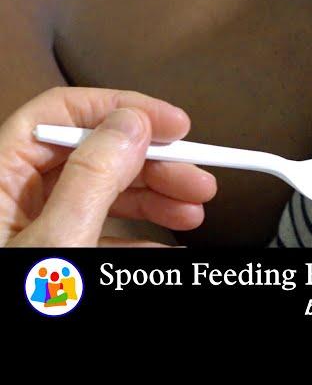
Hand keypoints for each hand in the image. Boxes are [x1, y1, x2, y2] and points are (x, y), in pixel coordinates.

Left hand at [1, 87, 216, 246]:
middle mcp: (15, 193)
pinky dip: (139, 235)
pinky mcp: (55, 251)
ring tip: (192, 212)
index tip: (175, 125)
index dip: (125, 110)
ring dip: (156, 198)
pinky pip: (101, 230)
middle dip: (155, 164)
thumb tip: (132, 124)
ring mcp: (36, 225)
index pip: (63, 113)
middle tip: (196, 179)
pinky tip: (165, 243)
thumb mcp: (57, 240)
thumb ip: (91, 180)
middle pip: (95, 154)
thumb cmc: (26, 298)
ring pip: (105, 192)